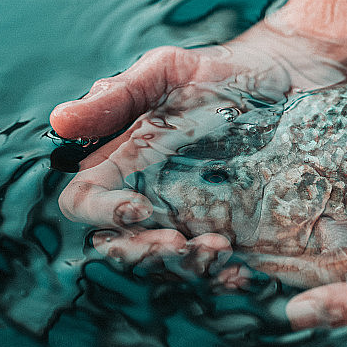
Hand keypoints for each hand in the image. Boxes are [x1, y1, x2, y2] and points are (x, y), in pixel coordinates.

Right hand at [50, 22, 345, 277]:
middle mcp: (151, 197)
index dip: (101, 213)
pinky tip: (241, 272)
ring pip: (171, 263)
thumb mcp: (168, 72)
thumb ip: (120, 96)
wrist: (287, 78)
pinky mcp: (234, 229)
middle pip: (125, 244)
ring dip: (187, 267)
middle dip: (144, 253)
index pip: (86, 202)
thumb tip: (59, 120)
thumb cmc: (218, 72)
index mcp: (123, 163)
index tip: (137, 209)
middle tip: (177, 244)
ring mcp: (193, 217)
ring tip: (219, 250)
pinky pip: (218, 266)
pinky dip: (224, 275)